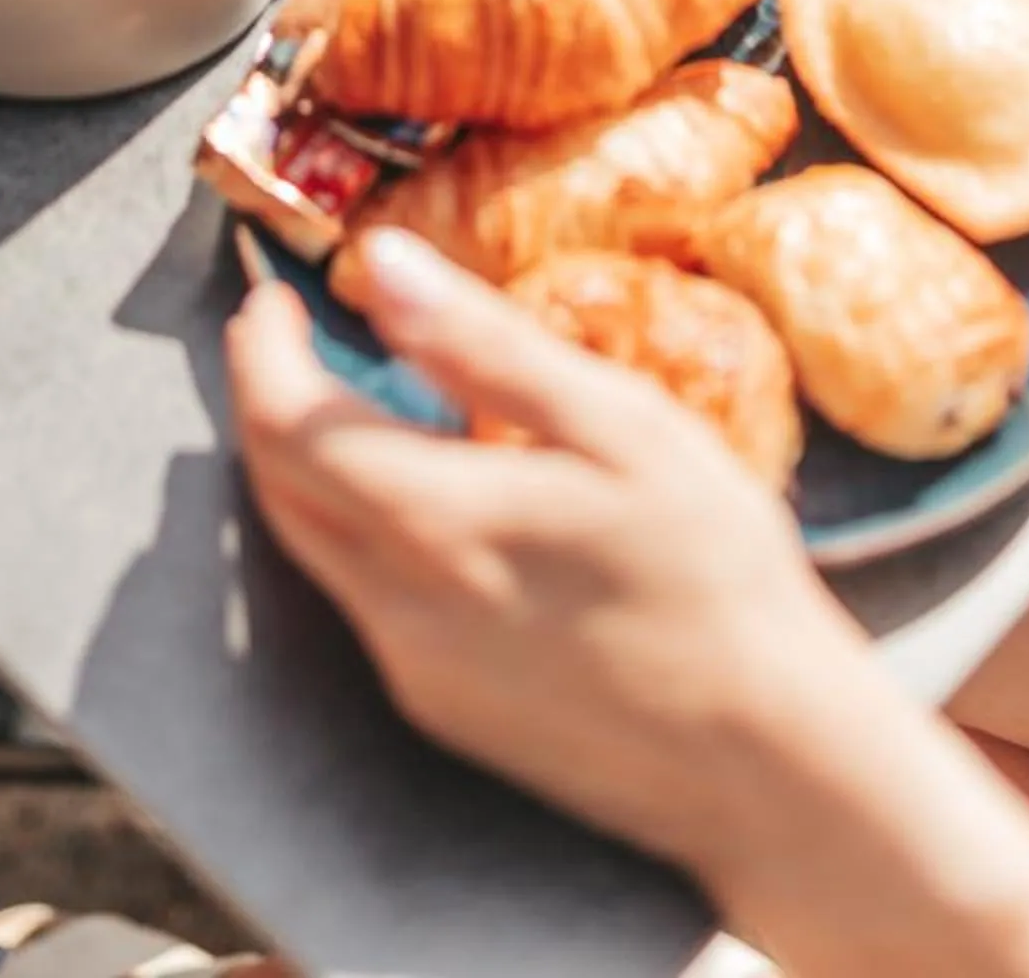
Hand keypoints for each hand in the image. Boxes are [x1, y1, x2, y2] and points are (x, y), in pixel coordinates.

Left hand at [229, 230, 879, 892]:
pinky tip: (421, 499)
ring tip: (349, 400)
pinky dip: (358, 528)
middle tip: (290, 334)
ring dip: (306, 467)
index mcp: (432, 524)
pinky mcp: (443, 713)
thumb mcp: (618, 424)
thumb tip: (378, 261)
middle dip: (265, 400)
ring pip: (312, 547)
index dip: (260, 349)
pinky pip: (361, 601)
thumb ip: (483, 343)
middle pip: (276, 488)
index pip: (283, 422)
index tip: (272, 297)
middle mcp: (396, 608)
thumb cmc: (715, 576)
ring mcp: (414, 671)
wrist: (768, 766)